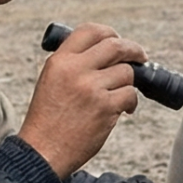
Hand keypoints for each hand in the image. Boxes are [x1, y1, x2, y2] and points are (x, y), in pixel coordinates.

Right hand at [16, 22, 144, 176]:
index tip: (118, 41)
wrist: (42, 152)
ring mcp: (91, 88)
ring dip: (129, 84)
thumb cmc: (48, 120)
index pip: (90, 31)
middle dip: (134, 50)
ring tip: (121, 96)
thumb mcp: (51, 81)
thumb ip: (73, 64)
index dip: (109, 33)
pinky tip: (122, 110)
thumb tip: (105, 53)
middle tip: (140, 57)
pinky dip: (131, 102)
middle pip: (116, 45)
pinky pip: (130, 94)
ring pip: (127, 72)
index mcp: (60, 60)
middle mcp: (75, 70)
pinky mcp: (105, 107)